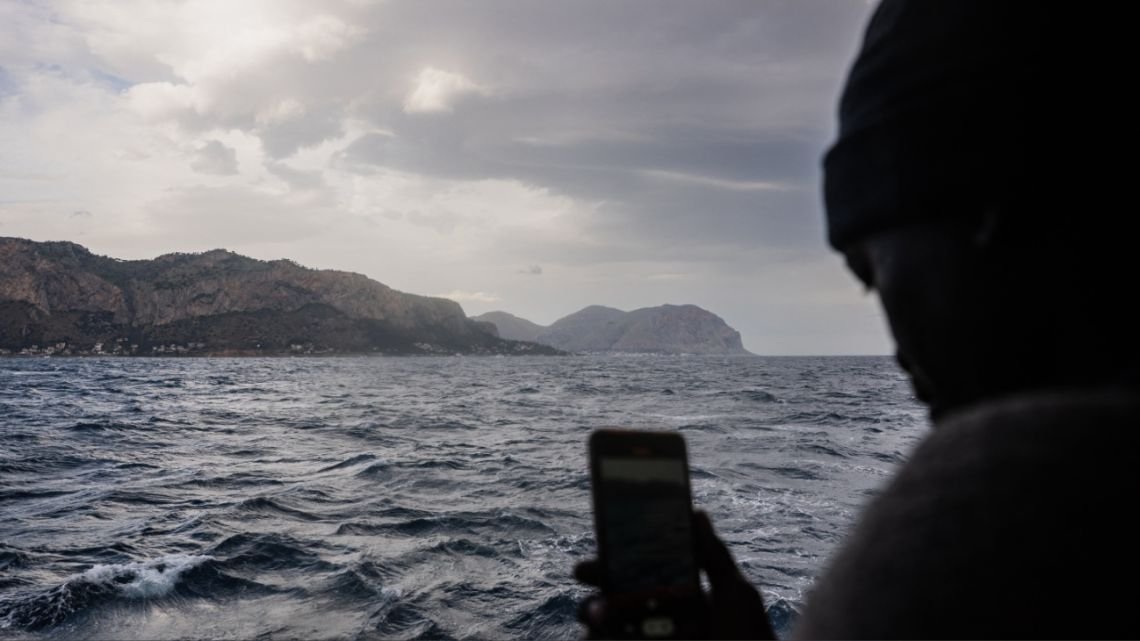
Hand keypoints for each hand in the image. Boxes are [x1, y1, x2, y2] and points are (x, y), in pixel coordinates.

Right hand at [575, 511, 776, 639]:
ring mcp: (652, 640)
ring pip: (606, 632)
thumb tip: (695, 511)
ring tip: (599, 613)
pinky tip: (596, 636)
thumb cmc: (751, 639)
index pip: (633, 576)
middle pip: (611, 603)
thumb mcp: (736, 595)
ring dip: (595, 617)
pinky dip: (599, 640)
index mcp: (676, 599)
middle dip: (594, 593)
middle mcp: (658, 624)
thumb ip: (713, 555)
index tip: (586, 565)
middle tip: (586, 583)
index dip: (607, 566)